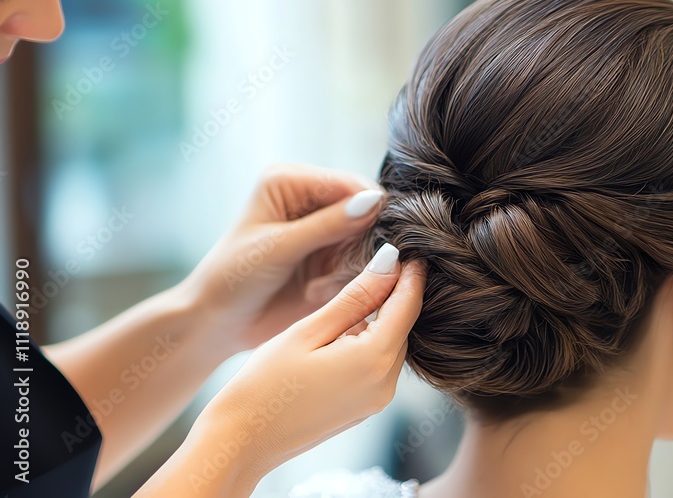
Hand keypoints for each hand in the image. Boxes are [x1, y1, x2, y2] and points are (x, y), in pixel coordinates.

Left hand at [174, 164, 385, 355]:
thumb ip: (327, 225)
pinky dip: (350, 276)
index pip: (348, 184)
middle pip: (364, 209)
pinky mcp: (330, 255)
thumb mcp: (279, 248)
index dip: (367, 209)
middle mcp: (309, 198)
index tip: (368, 242)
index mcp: (290, 180)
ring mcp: (322, 228)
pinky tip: (320, 289)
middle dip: (360, 239)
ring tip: (320, 282)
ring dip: (352, 262)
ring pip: (367, 237)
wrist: (218, 322)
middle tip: (336, 268)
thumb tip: (373, 200)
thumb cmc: (233, 278)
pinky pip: (361, 260)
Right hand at [196, 245, 424, 483]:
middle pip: (404, 326)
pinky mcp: (365, 409)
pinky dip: (369, 342)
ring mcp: (377, 401)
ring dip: (380, 319)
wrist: (242, 441)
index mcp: (374, 362)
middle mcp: (385, 386)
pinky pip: (379, 364)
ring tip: (356, 292)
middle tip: (381, 261)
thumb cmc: (264, 385)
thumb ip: (355, 297)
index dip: (411, 275)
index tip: (412, 249)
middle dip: (395, 296)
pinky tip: (342, 330)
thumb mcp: (308, 330)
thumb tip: (391, 262)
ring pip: (392, 345)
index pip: (408, 306)